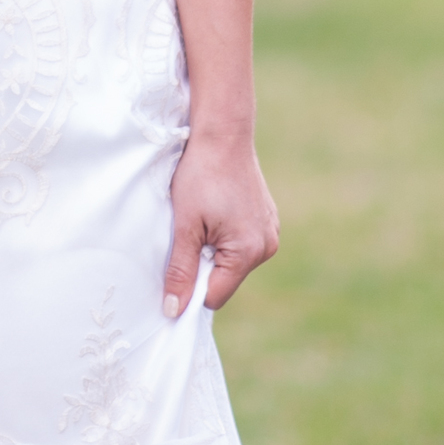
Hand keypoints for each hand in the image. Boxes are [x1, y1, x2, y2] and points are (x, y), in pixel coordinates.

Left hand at [163, 135, 278, 319]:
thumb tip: (172, 311)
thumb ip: (180, 271)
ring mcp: (270, 232)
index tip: (177, 262)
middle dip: (203, 265)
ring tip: (204, 217)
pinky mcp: (267, 220)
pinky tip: (216, 210)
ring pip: (232, 262)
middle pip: (224, 280)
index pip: (215, 296)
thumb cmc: (201, 175)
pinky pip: (241, 244)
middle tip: (190, 231)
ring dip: (213, 250)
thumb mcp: (184, 226)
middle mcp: (267, 246)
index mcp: (249, 252)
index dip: (191, 286)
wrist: (223, 133)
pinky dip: (225, 236)